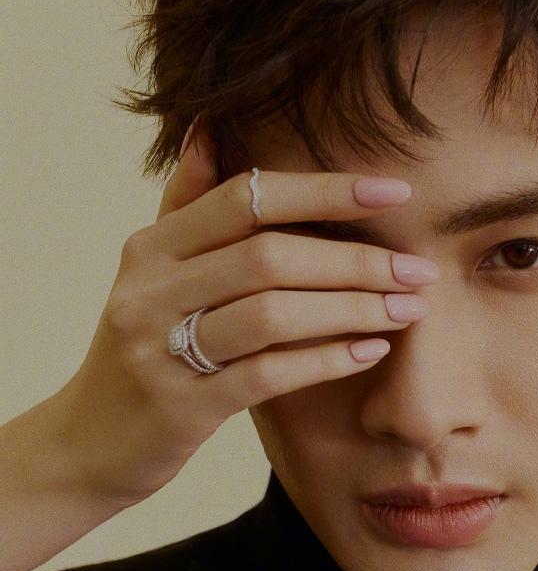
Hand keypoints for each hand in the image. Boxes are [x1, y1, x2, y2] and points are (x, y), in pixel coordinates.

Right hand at [53, 120, 439, 503]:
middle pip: (269, 255)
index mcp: (151, 247)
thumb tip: (211, 127)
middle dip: (355, 259)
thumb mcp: (152, 272)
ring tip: (409, 308)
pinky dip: (327, 359)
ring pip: (273, 313)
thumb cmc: (142, 346)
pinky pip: (269, 374)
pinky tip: (371, 350)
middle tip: (418, 269)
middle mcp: (150, 289)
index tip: (394, 192)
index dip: (324, 190)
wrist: (86, 443)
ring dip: (352, 308)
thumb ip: (187, 204)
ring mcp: (160, 349)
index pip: (247, 198)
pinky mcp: (182, 406)